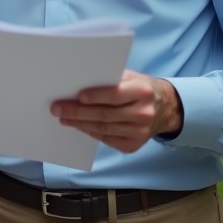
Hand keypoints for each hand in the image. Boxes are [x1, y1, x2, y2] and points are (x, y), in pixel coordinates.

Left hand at [50, 70, 181, 153]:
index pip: (115, 95)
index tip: (77, 96)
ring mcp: (139, 132)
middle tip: (57, 108)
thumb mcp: (131, 77)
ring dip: (80, 124)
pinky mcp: (134, 145)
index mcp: (142, 91)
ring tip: (63, 118)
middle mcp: (143, 113)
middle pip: (105, 114)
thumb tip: (79, 83)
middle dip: (78, 112)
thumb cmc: (140, 88)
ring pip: (103, 129)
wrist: (165, 108)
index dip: (95, 96)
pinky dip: (91, 132)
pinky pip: (107, 140)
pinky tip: (79, 126)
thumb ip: (110, 79)